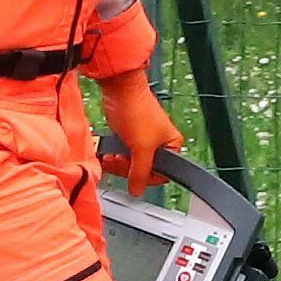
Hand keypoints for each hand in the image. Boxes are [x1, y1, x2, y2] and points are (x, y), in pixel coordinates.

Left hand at [95, 69, 184, 195]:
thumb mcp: (141, 148)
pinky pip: (123, 153)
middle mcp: (160, 144)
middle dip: (127, 168)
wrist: (119, 89)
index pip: (162, 174)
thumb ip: (140, 172)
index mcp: (172, 146)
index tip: (132, 176)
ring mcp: (144, 139)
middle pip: (144, 170)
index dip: (144, 177)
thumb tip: (137, 191)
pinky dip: (114, 155)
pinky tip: (107, 153)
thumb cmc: (137, 111)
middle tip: (117, 161)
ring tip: (110, 157)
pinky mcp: (130, 135)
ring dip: (118, 163)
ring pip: (131, 163)